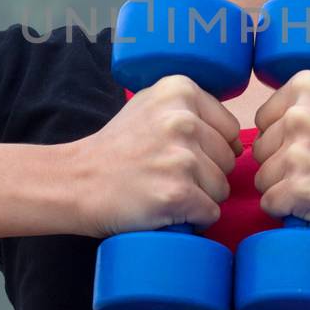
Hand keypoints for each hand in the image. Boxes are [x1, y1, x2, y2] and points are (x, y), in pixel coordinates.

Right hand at [70, 74, 244, 237]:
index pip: (230, 130)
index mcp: (180, 90)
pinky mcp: (179, 193)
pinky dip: (193, 218)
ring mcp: (182, 157)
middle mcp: (183, 119)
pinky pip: (211, 213)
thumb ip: (190, 107)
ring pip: (223, 188)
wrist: (75, 182)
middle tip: (167, 174)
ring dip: (200, 197)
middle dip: (206, 174)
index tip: (180, 153)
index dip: (210, 148)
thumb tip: (233, 135)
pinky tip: (167, 208)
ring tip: (164, 189)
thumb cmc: (116, 149)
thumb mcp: (150, 105)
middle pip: (229, 160)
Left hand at [251, 70, 309, 235]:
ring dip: (284, 188)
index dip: (282, 138)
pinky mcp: (299, 189)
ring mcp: (297, 153)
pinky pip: (270, 203)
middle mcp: (298, 115)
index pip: (263, 120)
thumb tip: (271, 116)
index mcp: (305, 86)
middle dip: (281, 164)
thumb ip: (305, 100)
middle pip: (259, 150)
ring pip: (262, 178)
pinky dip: (288, 210)